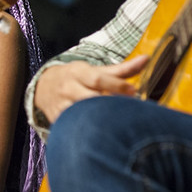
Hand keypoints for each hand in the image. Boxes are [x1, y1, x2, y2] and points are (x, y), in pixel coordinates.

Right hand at [34, 55, 148, 123]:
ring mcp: (61, 104)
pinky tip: (102, 132)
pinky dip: (88, 129)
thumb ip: (122, 69)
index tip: (134, 91)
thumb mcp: (94, 70)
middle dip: (110, 104)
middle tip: (129, 110)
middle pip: (90, 98)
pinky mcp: (58, 118)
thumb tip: (147, 58)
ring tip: (118, 123)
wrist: (44, 86)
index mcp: (77, 72)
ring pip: (81, 113)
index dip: (116, 86)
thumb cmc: (76, 77)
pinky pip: (74, 125)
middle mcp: (68, 87)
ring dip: (101, 119)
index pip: (97, 79)